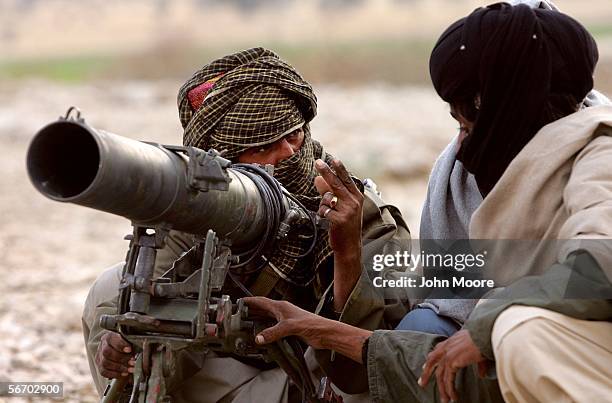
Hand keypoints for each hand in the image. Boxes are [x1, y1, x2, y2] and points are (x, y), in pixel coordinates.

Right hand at [95, 331, 135, 378]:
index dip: (120, 345)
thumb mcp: (127, 338)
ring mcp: (99, 356)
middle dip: (121, 358)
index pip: (112, 340)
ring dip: (119, 368)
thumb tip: (140, 350)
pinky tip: (123, 373)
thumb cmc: (124, 341)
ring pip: (105, 363)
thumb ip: (131, 342)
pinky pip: (103, 372)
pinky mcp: (99, 365)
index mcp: (109, 336)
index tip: (130, 349)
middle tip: (132, 362)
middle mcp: (102, 345)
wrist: (115, 346)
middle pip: (107, 353)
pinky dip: (114, 374)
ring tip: (130, 369)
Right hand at [244, 297, 372, 362]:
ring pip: (267, 318)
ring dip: (257, 320)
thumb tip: (259, 337)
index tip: (240, 301)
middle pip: (263, 309)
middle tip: (239, 313)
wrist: (324, 333)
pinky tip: (262, 335)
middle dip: (251, 311)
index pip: (261, 301)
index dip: (250, 301)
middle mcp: (282, 312)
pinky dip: (266, 330)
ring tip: (246, 323)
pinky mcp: (289, 329)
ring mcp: (286, 320)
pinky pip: (273, 327)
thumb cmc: (312, 324)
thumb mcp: (289, 327)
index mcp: (281, 307)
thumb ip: (273, 332)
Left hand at [314, 158, 363, 258]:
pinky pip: (323, 210)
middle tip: (317, 162)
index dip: (339, 169)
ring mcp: (347, 211)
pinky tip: (327, 220)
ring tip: (328, 212)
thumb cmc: (346, 226)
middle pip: (336, 183)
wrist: (350, 246)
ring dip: (323, 204)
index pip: (347, 179)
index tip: (333, 159)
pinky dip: (322, 214)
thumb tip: (318, 179)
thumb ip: (330, 192)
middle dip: (326, 171)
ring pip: (327, 198)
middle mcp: (354, 202)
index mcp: (357, 197)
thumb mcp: (342, 207)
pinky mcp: (339, 219)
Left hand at [419, 330, 486, 402]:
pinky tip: (453, 397)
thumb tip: (481, 375)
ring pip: (440, 375)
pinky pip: (448, 379)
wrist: (486, 335)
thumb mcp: (479, 350)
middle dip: (426, 373)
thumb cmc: (485, 339)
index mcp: (451, 341)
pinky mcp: (451, 362)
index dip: (431, 359)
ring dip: (442, 389)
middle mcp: (446, 346)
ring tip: (445, 400)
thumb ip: (478, 364)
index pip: (437, 350)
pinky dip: (450, 390)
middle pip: (432, 361)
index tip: (425, 366)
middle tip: (422, 383)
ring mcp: (447, 354)